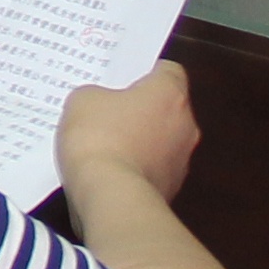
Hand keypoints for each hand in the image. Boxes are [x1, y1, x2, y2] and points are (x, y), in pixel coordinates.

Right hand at [56, 63, 198, 203]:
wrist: (111, 197)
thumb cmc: (100, 138)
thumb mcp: (83, 100)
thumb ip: (97, 95)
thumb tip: (101, 105)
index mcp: (170, 94)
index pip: (168, 71)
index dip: (145, 73)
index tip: (125, 79)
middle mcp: (185, 125)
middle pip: (166, 109)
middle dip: (142, 111)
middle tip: (109, 112)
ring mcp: (181, 162)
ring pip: (161, 143)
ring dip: (140, 144)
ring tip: (104, 148)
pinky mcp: (171, 191)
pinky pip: (151, 172)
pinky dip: (135, 171)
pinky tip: (108, 174)